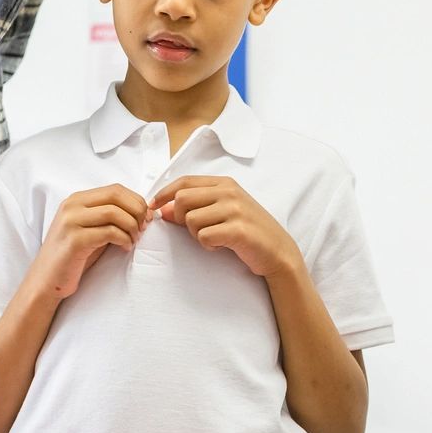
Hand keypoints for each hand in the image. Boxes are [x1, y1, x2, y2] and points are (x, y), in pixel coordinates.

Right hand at [26, 184, 148, 300]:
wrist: (47, 280)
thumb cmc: (73, 256)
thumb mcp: (91, 229)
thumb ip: (109, 217)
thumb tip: (142, 211)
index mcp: (76, 200)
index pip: (115, 189)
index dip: (136, 201)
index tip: (145, 216)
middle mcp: (72, 206)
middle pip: (116, 195)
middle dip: (137, 211)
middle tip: (143, 227)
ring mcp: (71, 222)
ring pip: (114, 213)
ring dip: (131, 227)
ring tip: (133, 239)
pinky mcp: (74, 240)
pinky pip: (109, 232)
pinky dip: (124, 239)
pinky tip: (125, 247)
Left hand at [152, 176, 300, 278]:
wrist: (278, 251)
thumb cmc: (248, 231)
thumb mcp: (224, 210)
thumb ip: (196, 205)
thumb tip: (162, 209)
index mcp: (225, 183)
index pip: (185, 181)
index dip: (164, 193)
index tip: (153, 206)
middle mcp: (229, 192)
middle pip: (182, 199)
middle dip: (178, 218)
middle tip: (192, 230)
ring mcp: (235, 210)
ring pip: (191, 219)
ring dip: (195, 235)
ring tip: (213, 239)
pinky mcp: (238, 230)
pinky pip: (204, 236)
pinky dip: (207, 245)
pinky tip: (220, 246)